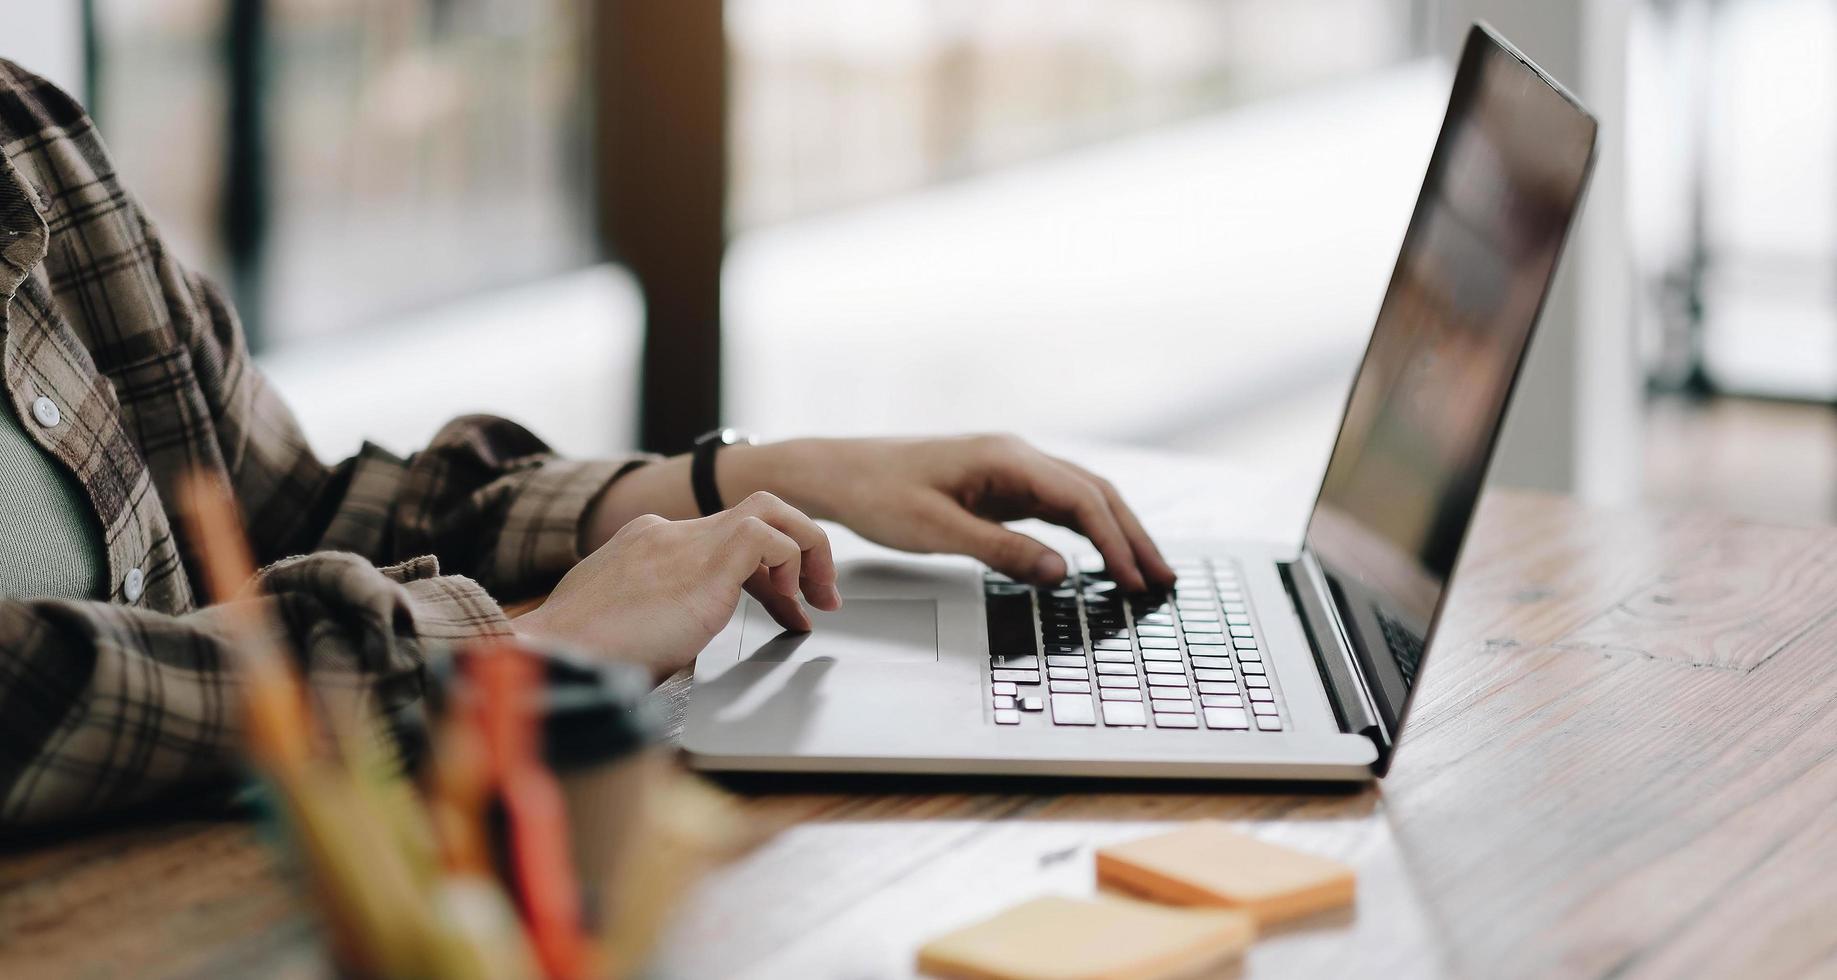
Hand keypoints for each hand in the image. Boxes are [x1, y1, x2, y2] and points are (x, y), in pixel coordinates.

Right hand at [515, 492, 840, 679]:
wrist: (554, 656)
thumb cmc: (580, 658)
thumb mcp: (625, 629)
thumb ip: (656, 619)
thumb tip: (680, 638)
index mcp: (647, 545)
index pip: (725, 539)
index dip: (766, 575)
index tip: (785, 609)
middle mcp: (668, 533)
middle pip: (755, 511)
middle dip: (799, 546)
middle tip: (819, 595)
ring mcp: (684, 541)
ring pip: (771, 510)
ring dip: (808, 549)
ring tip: (820, 597)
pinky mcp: (704, 562)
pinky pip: (769, 538)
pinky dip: (791, 566)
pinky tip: (788, 605)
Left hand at [733, 435, 1175, 590]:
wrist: (837, 472)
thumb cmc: (877, 494)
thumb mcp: (938, 531)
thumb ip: (1002, 551)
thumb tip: (1062, 573)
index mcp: (1007, 457)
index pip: (1082, 499)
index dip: (1115, 541)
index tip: (1136, 579)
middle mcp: (1017, 455)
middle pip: (1095, 493)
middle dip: (1132, 536)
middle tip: (1163, 579)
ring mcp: (1011, 468)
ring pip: (1081, 497)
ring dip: (1115, 532)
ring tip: (1145, 571)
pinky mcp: (1000, 484)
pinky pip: (1057, 504)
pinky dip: (1086, 530)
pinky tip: (1100, 555)